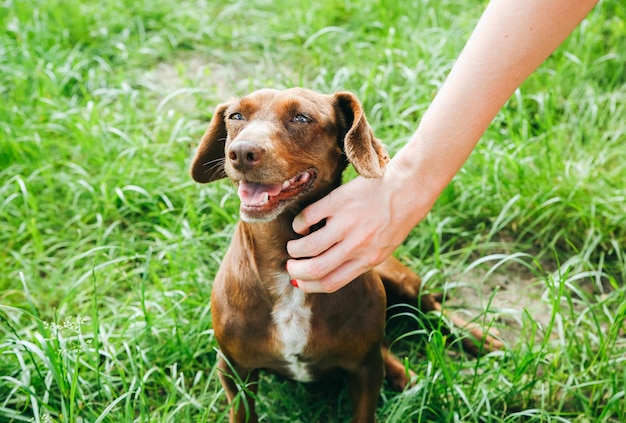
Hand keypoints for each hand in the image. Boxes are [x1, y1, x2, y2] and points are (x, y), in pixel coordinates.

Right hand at [286, 159, 435, 292]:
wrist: (407, 188)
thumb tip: (330, 271)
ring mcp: (346, 223)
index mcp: (368, 260)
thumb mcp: (384, 248)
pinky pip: (308, 217)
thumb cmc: (396, 219)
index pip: (331, 283)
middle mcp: (356, 245)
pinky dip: (299, 224)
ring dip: (295, 249)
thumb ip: (360, 260)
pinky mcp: (338, 202)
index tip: (299, 282)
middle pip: (316, 268)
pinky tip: (302, 224)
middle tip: (291, 265)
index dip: (309, 286)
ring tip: (294, 245)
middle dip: (297, 270)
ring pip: (308, 246)